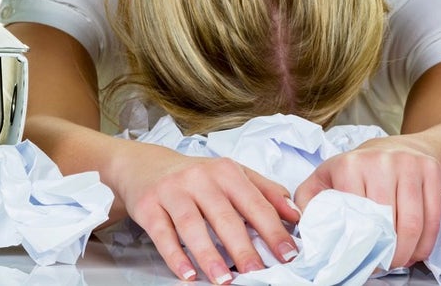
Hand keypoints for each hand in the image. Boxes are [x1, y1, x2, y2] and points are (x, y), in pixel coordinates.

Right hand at [116, 144, 300, 283]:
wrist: (145, 165)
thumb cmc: (195, 176)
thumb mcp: (231, 174)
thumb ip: (265, 191)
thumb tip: (295, 214)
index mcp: (226, 171)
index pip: (255, 202)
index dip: (273, 229)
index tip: (288, 254)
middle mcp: (199, 178)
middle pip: (225, 216)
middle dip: (244, 247)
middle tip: (258, 272)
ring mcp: (172, 191)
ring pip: (192, 226)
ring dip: (209, 255)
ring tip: (224, 280)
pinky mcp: (149, 206)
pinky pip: (163, 234)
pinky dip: (175, 255)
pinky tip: (187, 273)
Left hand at [293, 135, 440, 268]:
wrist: (396, 147)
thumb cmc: (357, 170)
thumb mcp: (323, 179)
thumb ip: (307, 203)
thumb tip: (305, 230)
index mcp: (349, 165)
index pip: (357, 216)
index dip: (359, 245)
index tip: (360, 259)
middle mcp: (380, 161)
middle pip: (387, 223)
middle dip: (387, 254)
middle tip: (383, 265)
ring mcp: (408, 163)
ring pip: (413, 223)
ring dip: (408, 252)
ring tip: (400, 261)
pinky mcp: (430, 169)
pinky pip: (433, 216)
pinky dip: (426, 242)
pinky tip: (416, 251)